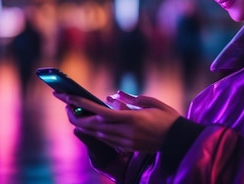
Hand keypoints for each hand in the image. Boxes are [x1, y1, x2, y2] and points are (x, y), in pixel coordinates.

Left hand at [53, 91, 180, 152]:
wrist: (178, 140)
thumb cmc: (167, 117)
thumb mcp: (150, 102)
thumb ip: (130, 99)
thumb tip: (112, 96)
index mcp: (131, 119)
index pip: (100, 112)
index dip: (81, 105)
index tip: (67, 96)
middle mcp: (125, 133)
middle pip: (93, 126)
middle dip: (75, 116)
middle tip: (65, 104)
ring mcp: (125, 142)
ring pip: (97, 134)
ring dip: (83, 123)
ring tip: (74, 111)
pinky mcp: (127, 147)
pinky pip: (106, 139)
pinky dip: (95, 130)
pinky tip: (90, 122)